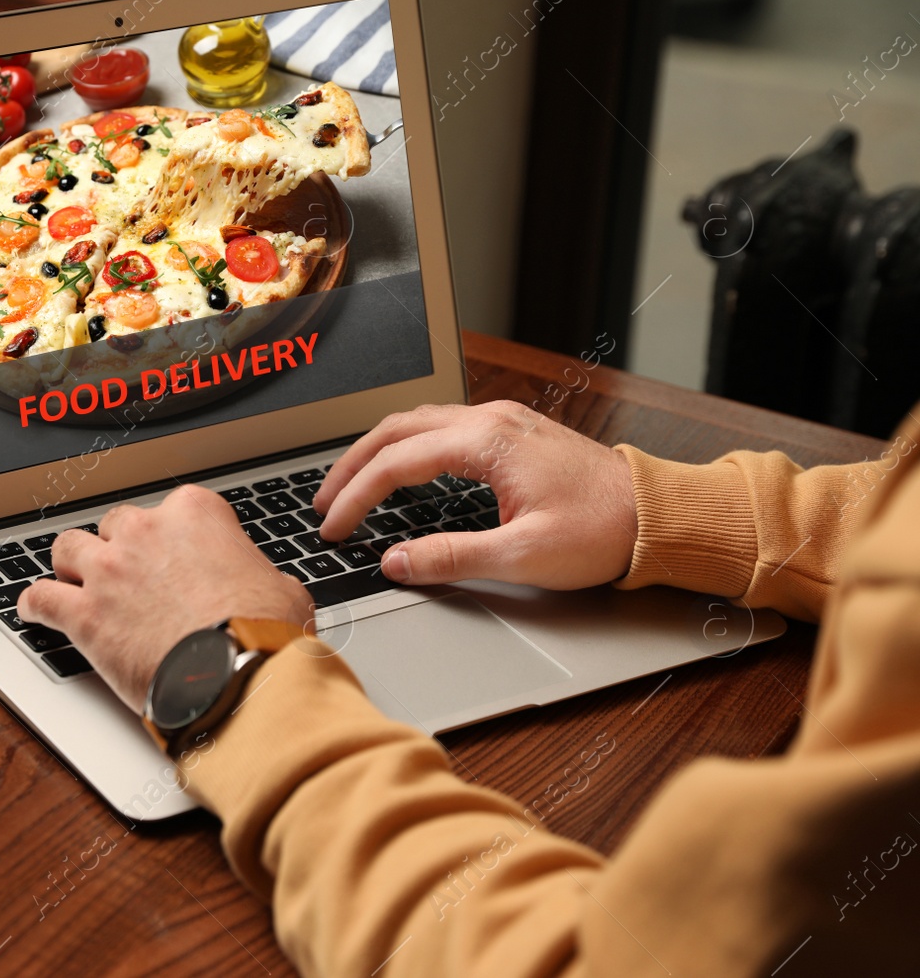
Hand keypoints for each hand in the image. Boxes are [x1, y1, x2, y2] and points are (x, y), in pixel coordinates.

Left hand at [18, 485, 312, 711]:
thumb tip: (266, 588)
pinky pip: (40, 598)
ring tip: (73, 578)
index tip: (174, 556)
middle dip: (121, 548)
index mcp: (195, 515)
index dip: (173, 538)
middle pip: (117, 525)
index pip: (174, 510)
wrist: (235, 675)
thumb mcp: (284, 590)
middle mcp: (145, 533)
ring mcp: (109, 572)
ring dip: (71, 564)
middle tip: (130, 574)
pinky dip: (34, 604)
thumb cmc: (264, 633)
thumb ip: (261, 576)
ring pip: (68, 548)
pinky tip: (33, 609)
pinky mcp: (84, 616)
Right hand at [313, 401, 636, 588]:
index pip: (396, 463)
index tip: (333, 528)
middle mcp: (490, 420)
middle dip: (351, 466)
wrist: (658, 515)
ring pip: (416, 422)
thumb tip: (396, 562)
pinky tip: (399, 470)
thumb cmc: (602, 531)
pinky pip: (440, 427)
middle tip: (324, 504)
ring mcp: (502, 421)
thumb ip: (451, 557)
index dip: (356, 497)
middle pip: (396, 429)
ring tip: (349, 486)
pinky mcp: (512, 432)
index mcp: (487, 442)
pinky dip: (405, 446)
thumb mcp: (522, 556)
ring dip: (376, 452)